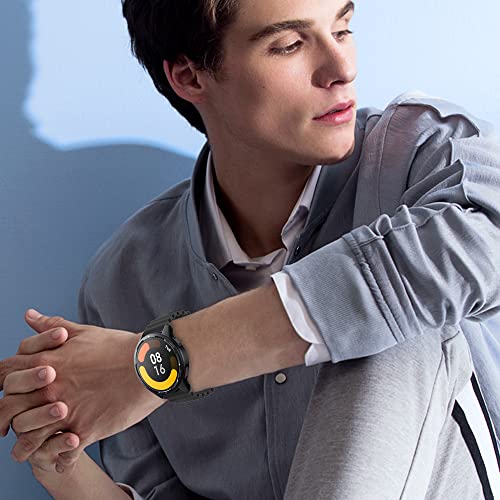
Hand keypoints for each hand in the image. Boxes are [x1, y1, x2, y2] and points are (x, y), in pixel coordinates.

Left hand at [0, 309, 164, 463]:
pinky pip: (63, 455)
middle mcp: (50, 389)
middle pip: (8, 409)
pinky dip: (61, 460)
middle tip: (8, 427)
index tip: (8, 395)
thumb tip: (29, 315)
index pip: (4, 377)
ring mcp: (66, 411)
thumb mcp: (82, 332)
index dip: (1, 387)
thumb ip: (51, 326)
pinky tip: (65, 460)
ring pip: (28, 438)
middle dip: (4, 419)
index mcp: (47, 362)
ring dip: (26, 446)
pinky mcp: (85, 430)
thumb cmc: (119, 347)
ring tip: (31, 449)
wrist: (149, 364)